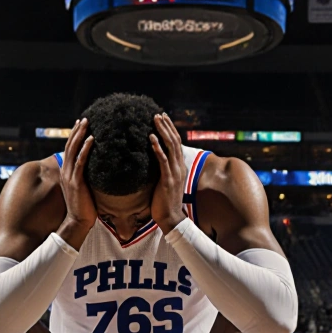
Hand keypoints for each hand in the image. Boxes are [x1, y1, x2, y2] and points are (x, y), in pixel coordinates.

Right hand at [57, 118, 95, 249]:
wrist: (78, 222)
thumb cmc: (85, 207)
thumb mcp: (84, 189)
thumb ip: (87, 177)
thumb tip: (97, 169)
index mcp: (66, 173)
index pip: (69, 150)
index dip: (74, 136)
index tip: (80, 124)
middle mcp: (65, 172)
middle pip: (70, 146)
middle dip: (77, 131)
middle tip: (84, 118)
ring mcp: (69, 176)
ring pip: (74, 150)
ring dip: (80, 135)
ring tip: (87, 122)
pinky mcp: (76, 182)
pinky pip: (81, 161)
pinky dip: (86, 149)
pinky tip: (92, 139)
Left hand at [150, 113, 187, 232]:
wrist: (171, 218)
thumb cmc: (165, 202)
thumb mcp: (165, 182)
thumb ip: (162, 171)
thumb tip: (152, 161)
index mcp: (180, 167)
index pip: (177, 143)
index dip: (171, 129)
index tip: (163, 118)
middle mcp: (180, 167)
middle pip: (175, 141)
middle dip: (167, 126)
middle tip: (158, 114)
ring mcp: (175, 173)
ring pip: (171, 146)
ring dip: (163, 131)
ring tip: (155, 120)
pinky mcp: (167, 180)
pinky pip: (163, 160)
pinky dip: (157, 147)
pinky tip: (151, 138)